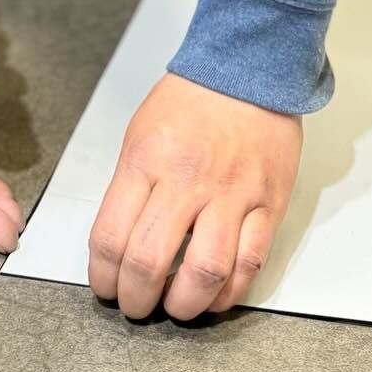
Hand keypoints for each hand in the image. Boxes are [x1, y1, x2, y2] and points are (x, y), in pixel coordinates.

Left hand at [87, 73, 302, 319]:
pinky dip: (229, 292)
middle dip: (136, 299)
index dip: (103, 277)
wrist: (250, 64)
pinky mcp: (268, 203)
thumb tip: (119, 241)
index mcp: (147, 159)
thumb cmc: (193, 97)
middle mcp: (188, 179)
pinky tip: (215, 294)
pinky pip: (249, 263)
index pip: (111, 237)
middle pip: (150, 262)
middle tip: (137, 304)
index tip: (106, 287)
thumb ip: (130, 186)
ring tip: (176, 307)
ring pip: (204, 272)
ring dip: (184, 305)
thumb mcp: (141, 131)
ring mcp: (232, 193)